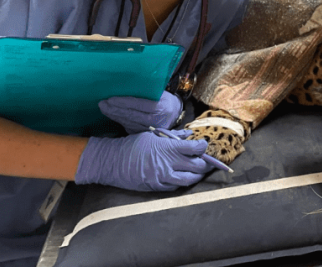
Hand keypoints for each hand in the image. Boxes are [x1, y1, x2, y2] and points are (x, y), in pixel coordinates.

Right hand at [75, 130, 210, 190]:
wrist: (113, 162)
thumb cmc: (133, 145)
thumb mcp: (154, 135)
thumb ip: (174, 136)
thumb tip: (188, 134)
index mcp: (168, 148)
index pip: (195, 149)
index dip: (203, 147)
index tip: (203, 145)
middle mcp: (168, 164)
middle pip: (197, 166)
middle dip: (206, 164)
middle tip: (208, 161)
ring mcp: (163, 178)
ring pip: (189, 180)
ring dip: (197, 175)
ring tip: (200, 171)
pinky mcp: (156, 187)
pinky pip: (175, 187)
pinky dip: (183, 182)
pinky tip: (184, 178)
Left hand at [99, 92, 182, 133]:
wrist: (174, 114)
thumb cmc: (165, 100)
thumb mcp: (161, 93)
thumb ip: (147, 92)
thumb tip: (126, 85)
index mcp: (161, 107)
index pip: (139, 105)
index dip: (123, 102)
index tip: (110, 99)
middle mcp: (155, 121)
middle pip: (131, 115)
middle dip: (114, 110)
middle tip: (102, 104)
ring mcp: (149, 130)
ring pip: (128, 122)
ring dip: (114, 115)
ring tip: (104, 108)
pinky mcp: (144, 135)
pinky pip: (129, 127)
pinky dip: (119, 121)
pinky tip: (112, 115)